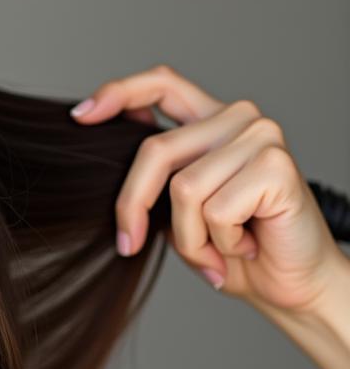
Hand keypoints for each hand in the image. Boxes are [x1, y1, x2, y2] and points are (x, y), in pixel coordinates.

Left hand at [70, 63, 348, 314]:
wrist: (287, 283)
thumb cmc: (230, 250)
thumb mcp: (177, 212)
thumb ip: (155, 178)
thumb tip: (107, 146)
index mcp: (210, 122)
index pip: (162, 84)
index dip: (119, 92)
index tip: (80, 116)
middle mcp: (238, 119)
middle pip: (155, 152)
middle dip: (133, 207)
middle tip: (130, 246)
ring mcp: (261, 137)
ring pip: (184, 189)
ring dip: (189, 239)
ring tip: (217, 250)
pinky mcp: (276, 166)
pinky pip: (215, 211)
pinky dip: (218, 244)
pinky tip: (243, 246)